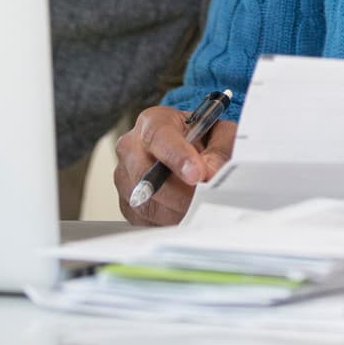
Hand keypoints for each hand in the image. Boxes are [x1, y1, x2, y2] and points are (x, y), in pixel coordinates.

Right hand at [112, 104, 237, 226]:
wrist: (188, 151)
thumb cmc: (200, 139)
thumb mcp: (218, 134)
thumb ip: (218, 150)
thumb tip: (212, 173)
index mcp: (153, 122)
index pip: (159, 137)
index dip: (178, 157)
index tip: (197, 175)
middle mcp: (132, 147)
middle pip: (145, 175)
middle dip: (179, 193)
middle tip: (204, 200)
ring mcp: (124, 177)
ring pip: (144, 202)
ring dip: (175, 212)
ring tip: (200, 211)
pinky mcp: (126, 203)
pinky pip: (144, 219)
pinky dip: (167, 222)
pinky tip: (185, 216)